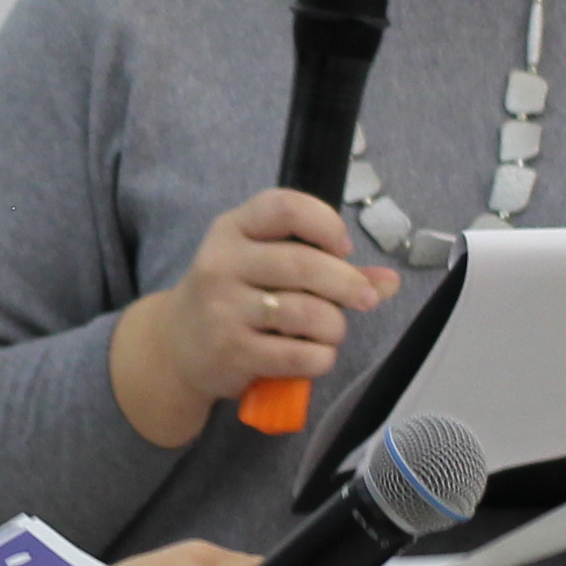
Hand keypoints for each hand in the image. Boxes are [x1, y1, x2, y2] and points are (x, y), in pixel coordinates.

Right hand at [106, 190, 400, 446]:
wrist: (176, 347)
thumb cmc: (233, 298)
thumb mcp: (265, 267)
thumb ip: (326, 266)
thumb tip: (389, 281)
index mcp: (232, 229)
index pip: (283, 207)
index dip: (324, 222)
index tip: (344, 247)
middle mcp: (222, 263)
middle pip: (303, 264)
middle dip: (347, 284)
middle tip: (366, 299)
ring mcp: (224, 309)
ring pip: (307, 313)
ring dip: (335, 326)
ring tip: (332, 331)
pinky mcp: (231, 352)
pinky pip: (298, 355)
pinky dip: (321, 358)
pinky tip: (316, 355)